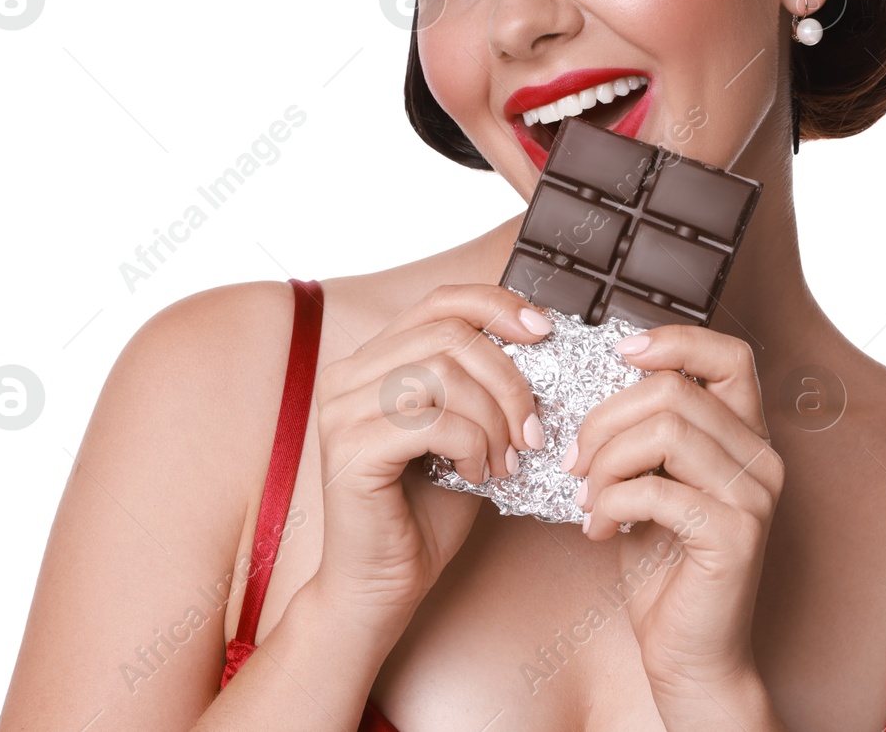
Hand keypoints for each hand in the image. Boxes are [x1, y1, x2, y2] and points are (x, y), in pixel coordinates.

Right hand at [307, 285, 551, 626]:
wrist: (383, 584)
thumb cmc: (426, 510)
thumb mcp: (466, 432)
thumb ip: (484, 386)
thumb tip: (541, 343)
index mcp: (376, 360)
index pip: (440, 301)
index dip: (497, 305)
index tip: (543, 332)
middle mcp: (349, 374)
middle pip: (450, 335)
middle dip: (509, 381)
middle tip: (533, 431)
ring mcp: (342, 409)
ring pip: (443, 374)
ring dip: (493, 418)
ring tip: (505, 460)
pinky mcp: (350, 448)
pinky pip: (432, 422)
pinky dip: (471, 445)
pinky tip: (478, 475)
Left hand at [562, 324, 784, 696]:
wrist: (691, 655)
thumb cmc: (666, 571)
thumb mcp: (653, 486)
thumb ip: (645, 437)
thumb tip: (595, 389)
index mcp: (746, 438)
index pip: (729, 356)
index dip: (675, 341)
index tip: (621, 353)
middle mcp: (762, 459)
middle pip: (675, 390)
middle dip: (606, 419)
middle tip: (576, 461)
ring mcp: (755, 497)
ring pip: (664, 431)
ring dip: (606, 462)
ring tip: (588, 499)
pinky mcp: (735, 535)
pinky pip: (656, 490)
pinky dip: (611, 504)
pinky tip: (599, 529)